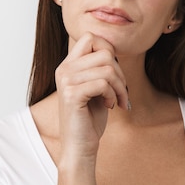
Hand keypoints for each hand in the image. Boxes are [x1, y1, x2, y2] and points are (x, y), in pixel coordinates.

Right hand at [54, 32, 128, 162]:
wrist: (79, 147)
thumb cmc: (89, 118)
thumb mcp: (96, 87)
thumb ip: (100, 67)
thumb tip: (113, 50)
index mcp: (68, 65)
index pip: (90, 37)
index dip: (109, 52)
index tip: (114, 74)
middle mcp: (64, 69)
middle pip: (104, 52)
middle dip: (120, 73)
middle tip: (120, 91)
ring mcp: (66, 81)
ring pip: (107, 69)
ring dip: (120, 86)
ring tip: (117, 100)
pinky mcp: (71, 94)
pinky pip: (103, 83)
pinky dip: (112, 95)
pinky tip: (109, 106)